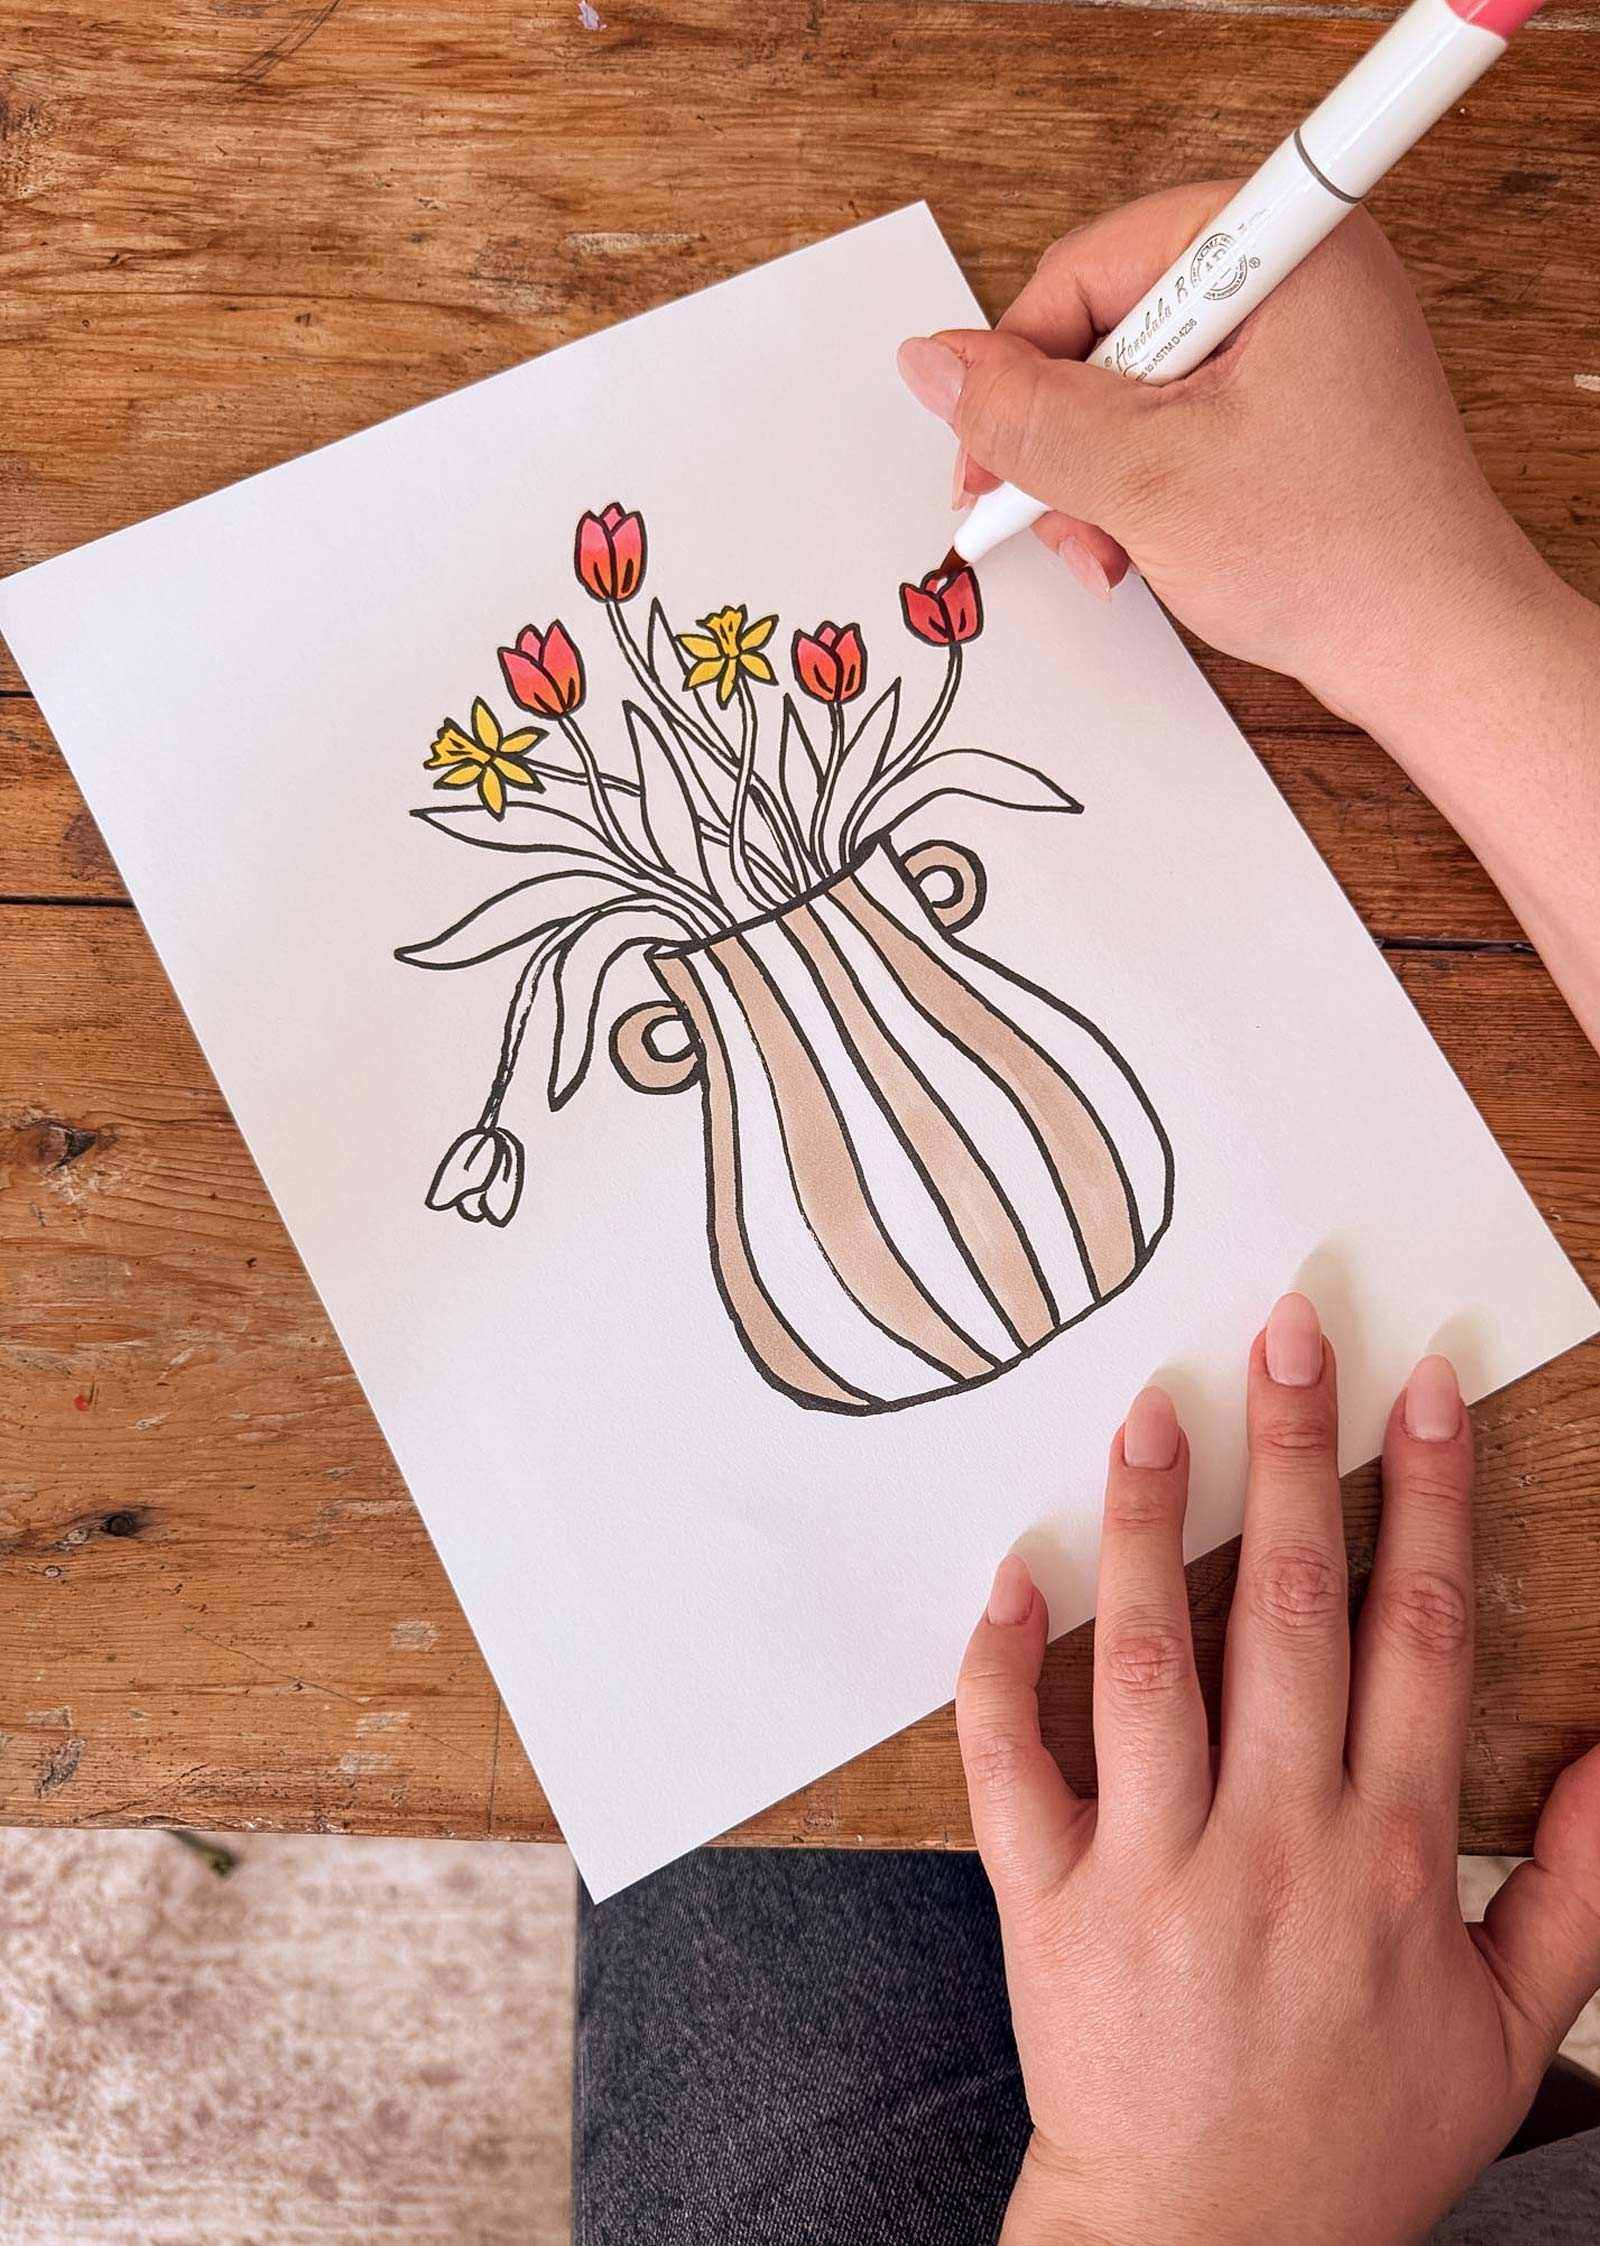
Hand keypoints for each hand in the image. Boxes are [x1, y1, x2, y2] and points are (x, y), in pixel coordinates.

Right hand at [898, 187, 1599, 1061]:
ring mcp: (1296, 342)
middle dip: (1063, 439)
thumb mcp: (1146, 479)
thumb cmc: (1339, 556)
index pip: (1086, 270)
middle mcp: (1291, 276)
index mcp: (1278, 248)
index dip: (1016, 368)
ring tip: (1110, 550)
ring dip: (1095, 477)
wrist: (1434, 648)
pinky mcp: (1293, 404)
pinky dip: (1142, 486)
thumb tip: (933, 367)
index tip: (984, 459)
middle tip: (1051, 517)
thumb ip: (1026, 417)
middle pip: (1104, 330)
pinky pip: (1178, 422)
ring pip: (1133, 388)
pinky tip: (1143, 546)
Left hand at [957, 1292, 1599, 2243]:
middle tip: (1288, 1329)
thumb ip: (1579, 1890)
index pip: (1420, 1634)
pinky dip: (999, 1668)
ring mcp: (1154, 1867)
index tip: (1423, 1386)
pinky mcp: (1049, 1900)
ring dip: (1152, 1523)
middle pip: (1293, 1610)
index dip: (1427, 1497)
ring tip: (1152, 1407)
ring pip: (1148, 1659)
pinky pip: (1011, 1766)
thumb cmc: (1362, 2133)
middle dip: (1297, 1454)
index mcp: (1394, 1856)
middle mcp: (1276, 1841)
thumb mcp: (1513, 2031)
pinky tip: (1011, 1572)